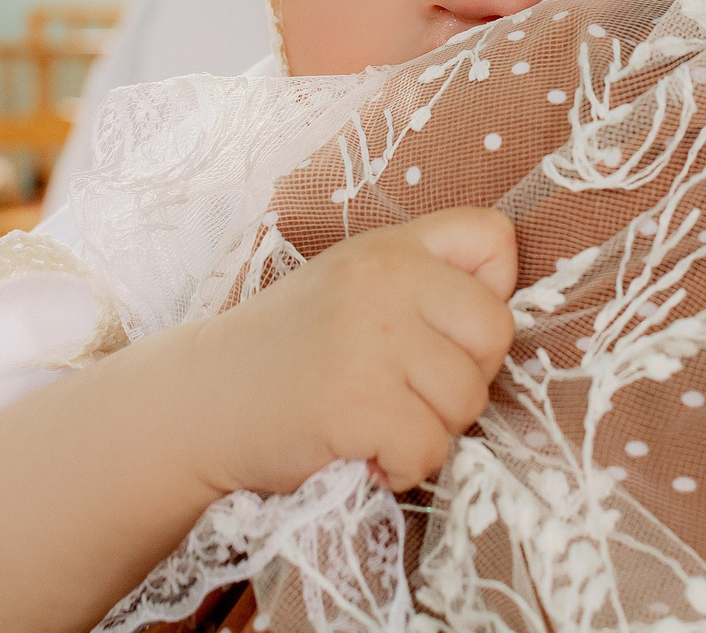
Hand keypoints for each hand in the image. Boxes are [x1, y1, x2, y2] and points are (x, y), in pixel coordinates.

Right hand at [172, 207, 517, 494]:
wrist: (201, 401)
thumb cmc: (290, 351)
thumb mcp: (354, 286)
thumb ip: (422, 281)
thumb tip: (504, 310)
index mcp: (390, 246)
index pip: (493, 238)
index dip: (486, 293)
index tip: (441, 330)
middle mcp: (385, 279)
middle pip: (496, 332)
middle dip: (464, 378)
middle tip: (406, 393)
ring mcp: (371, 340)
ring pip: (468, 400)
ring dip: (431, 429)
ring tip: (377, 422)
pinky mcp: (357, 403)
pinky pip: (430, 449)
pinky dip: (403, 467)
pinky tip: (364, 453)